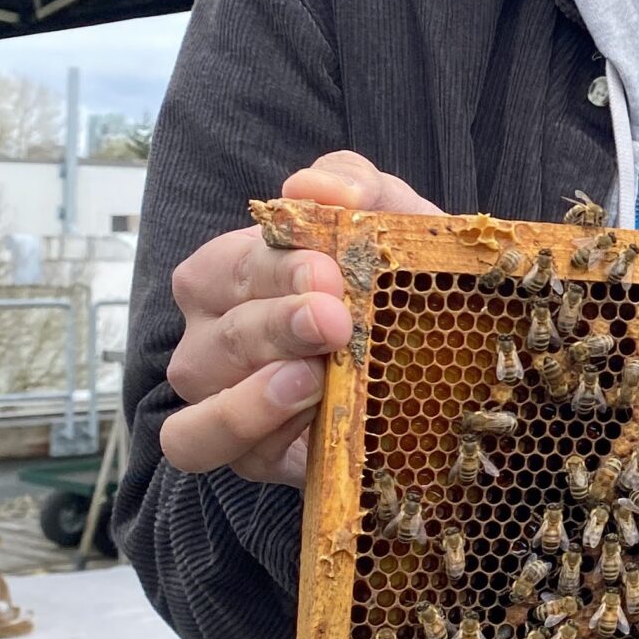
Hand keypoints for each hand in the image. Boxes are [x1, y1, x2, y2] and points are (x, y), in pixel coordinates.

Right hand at [160, 152, 440, 488]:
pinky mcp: (247, 454)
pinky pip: (203, 447)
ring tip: (311, 379)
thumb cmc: (393, 277)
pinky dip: (241, 432)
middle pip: (219, 336)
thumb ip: (356, 186)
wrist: (439, 353)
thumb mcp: (391, 220)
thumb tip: (311, 185)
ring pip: (199, 397)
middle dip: (275, 326)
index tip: (329, 273)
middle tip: (334, 321)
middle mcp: (211, 339)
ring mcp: (221, 400)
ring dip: (253, 392)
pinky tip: (300, 418)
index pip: (228, 268)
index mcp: (228, 275)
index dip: (272, 270)